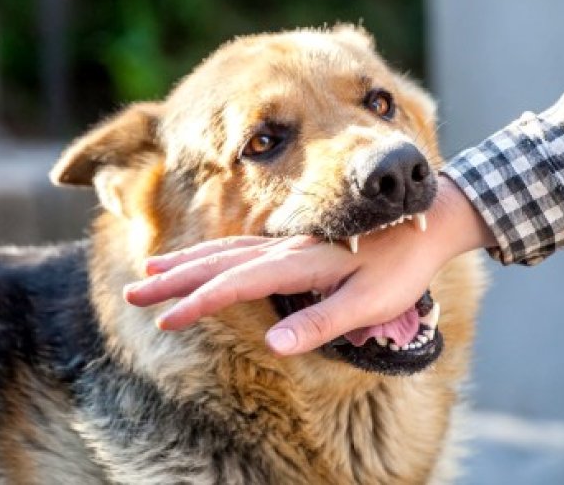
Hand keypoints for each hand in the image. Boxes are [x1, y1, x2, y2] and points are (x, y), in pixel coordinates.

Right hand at [123, 176, 494, 354]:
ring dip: (187, 261)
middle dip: (174, 278)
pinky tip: (204, 259)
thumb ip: (323, 322)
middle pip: (219, 262)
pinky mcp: (296, 243)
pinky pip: (243, 246)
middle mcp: (287, 248)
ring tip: (152, 268)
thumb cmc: (402, 267)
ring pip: (226, 249)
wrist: (429, 220)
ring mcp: (289, 242)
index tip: (166, 319)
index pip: (238, 285)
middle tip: (134, 290)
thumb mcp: (370, 302)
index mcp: (301, 264)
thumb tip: (274, 344)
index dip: (199, 303)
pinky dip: (214, 253)